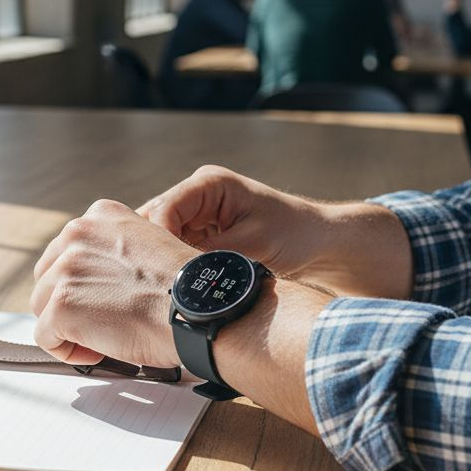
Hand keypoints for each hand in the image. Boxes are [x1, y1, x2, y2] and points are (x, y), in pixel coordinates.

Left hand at [31, 199, 196, 367]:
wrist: (197, 308)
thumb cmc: (184, 288)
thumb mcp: (148, 245)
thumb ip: (114, 252)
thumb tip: (93, 282)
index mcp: (99, 216)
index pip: (66, 251)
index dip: (82, 282)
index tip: (104, 299)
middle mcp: (77, 234)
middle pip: (48, 277)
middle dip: (68, 303)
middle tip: (102, 322)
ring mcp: (66, 269)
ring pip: (42, 307)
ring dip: (68, 328)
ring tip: (104, 337)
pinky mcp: (61, 304)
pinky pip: (45, 336)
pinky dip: (68, 351)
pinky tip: (99, 350)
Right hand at [137, 165, 328, 281]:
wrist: (319, 243)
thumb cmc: (294, 235)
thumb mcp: (251, 245)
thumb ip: (209, 255)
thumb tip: (174, 272)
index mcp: (209, 183)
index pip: (164, 209)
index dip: (155, 241)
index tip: (159, 273)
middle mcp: (197, 193)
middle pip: (153, 221)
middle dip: (152, 251)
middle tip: (156, 284)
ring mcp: (197, 212)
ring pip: (159, 237)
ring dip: (161, 260)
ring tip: (166, 287)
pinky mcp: (200, 232)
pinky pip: (173, 248)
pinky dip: (172, 265)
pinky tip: (177, 285)